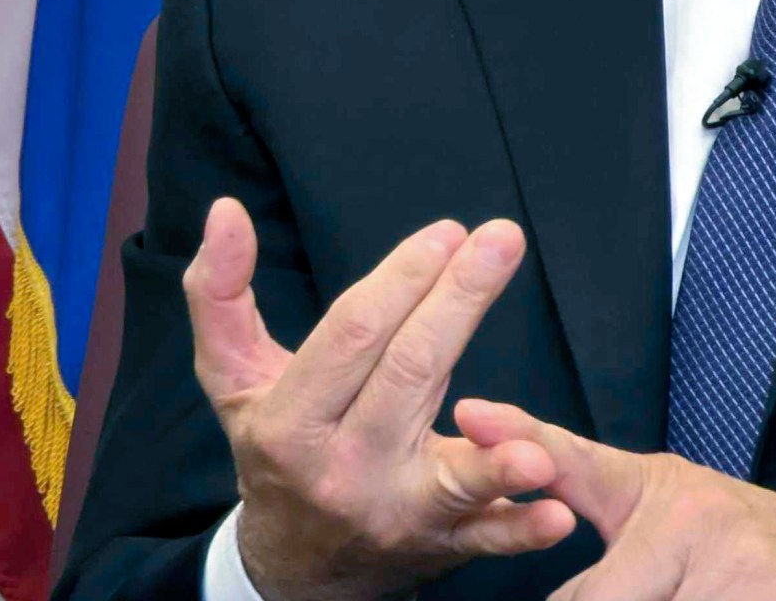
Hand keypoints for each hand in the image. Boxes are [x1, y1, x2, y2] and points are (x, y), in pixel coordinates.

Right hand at [184, 200, 577, 599]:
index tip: (446, 232)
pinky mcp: (441, 545)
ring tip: (537, 443)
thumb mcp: (232, 379)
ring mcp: (394, 512)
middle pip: (409, 376)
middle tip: (501, 240)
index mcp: (288, 422)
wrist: (294, 568)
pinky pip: (486, 538)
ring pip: (451, 476)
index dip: (400, 280)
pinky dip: (522, 529)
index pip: (352, 336)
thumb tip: (225, 210)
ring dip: (496, 462)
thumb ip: (219, 294)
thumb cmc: (274, 449)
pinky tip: (557, 512)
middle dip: (458, 302)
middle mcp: (340, 469)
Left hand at [454, 400, 775, 600]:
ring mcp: (736, 574)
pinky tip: (722, 600)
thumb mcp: (663, 497)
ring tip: (690, 591)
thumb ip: (578, 481)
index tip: (472, 416)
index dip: (526, 458)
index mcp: (658, 493)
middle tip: (648, 588)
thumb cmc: (746, 537)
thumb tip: (486, 436)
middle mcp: (693, 523)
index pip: (576, 475)